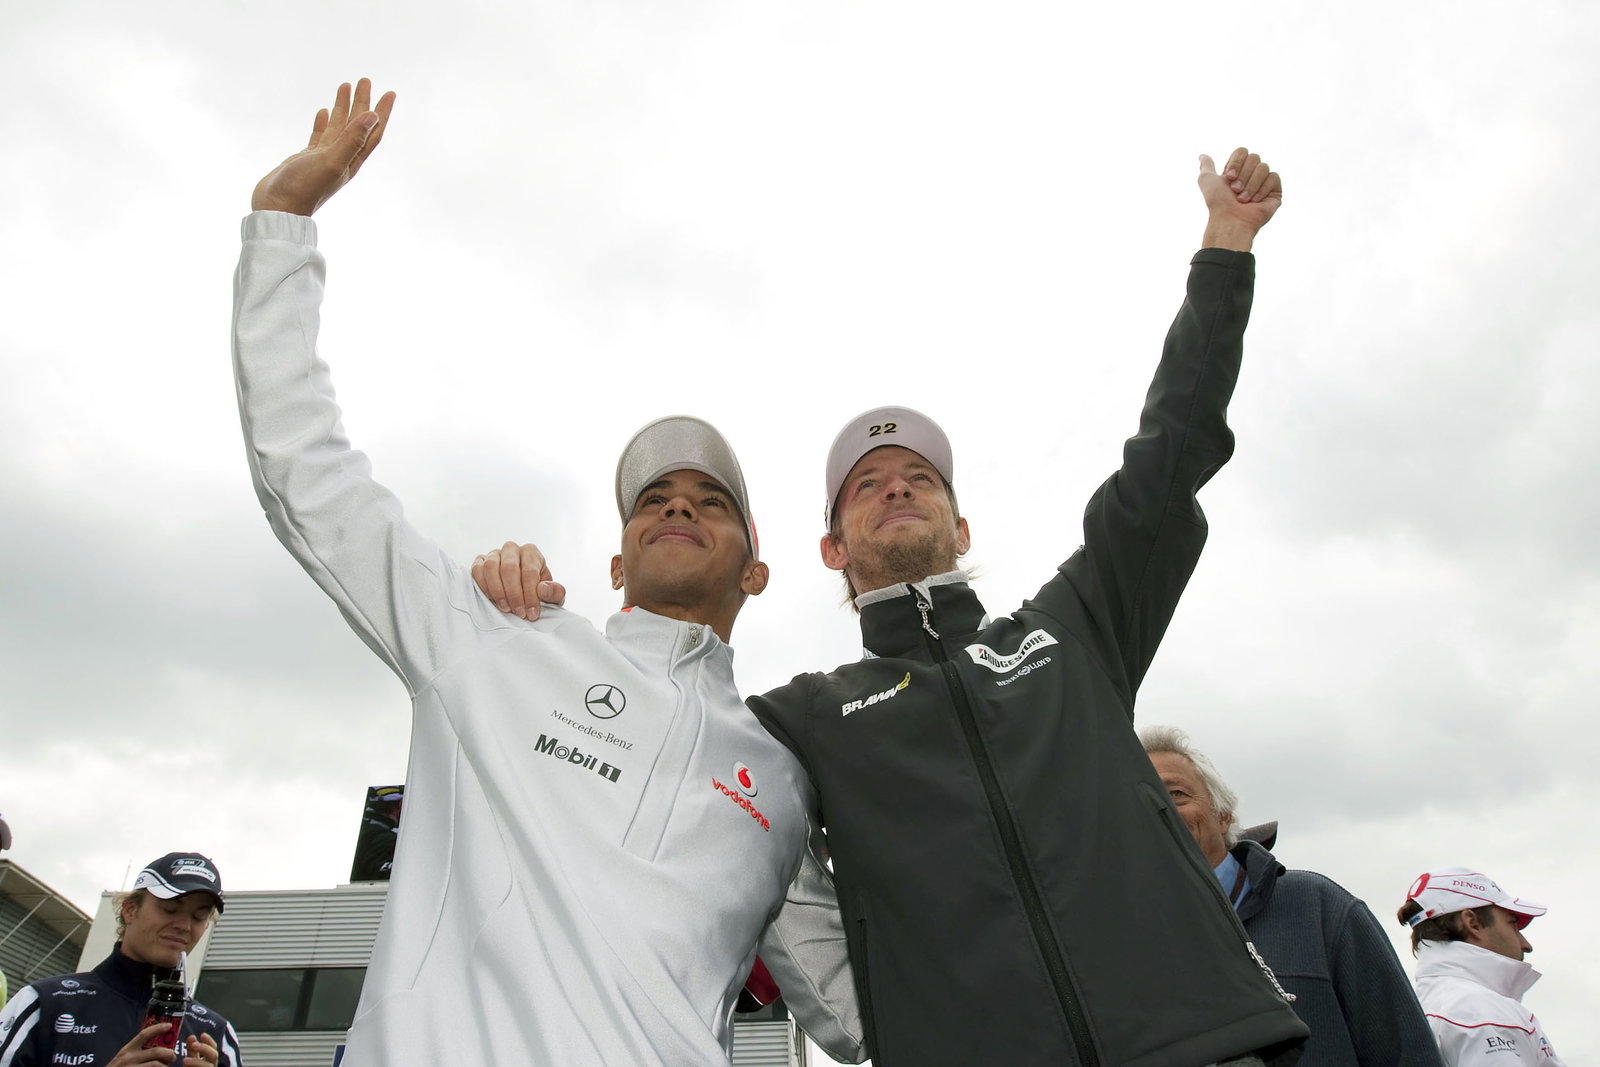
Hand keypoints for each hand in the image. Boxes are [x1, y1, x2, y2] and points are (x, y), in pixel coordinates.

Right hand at [106, 1023, 178, 1064]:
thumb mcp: (124, 1057)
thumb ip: (137, 1050)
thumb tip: (158, 1044)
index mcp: (127, 1050)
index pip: (144, 1034)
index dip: (158, 1028)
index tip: (169, 1025)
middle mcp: (129, 1058)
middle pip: (156, 1051)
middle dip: (169, 1053)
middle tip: (172, 1057)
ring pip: (157, 1064)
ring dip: (165, 1066)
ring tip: (166, 1066)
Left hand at [182, 1033, 220, 1066]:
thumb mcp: (190, 1060)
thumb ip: (191, 1050)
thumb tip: (191, 1036)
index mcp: (210, 1059)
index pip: (214, 1048)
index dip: (209, 1041)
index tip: (201, 1035)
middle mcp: (212, 1065)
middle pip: (214, 1055)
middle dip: (204, 1048)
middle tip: (193, 1044)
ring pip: (209, 1066)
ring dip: (197, 1062)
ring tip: (184, 1060)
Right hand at [251, 78, 396, 215]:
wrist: (277, 208)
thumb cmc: (304, 188)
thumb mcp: (332, 161)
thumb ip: (352, 139)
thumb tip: (373, 116)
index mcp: (352, 160)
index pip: (373, 132)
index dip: (382, 113)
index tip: (390, 93)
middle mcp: (341, 158)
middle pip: (357, 125)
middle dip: (363, 102)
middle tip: (365, 80)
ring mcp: (324, 158)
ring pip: (338, 127)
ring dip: (343, 108)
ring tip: (345, 86)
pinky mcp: (307, 159)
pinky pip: (319, 136)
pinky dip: (323, 122)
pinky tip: (323, 111)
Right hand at [472, 542, 566, 619]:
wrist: (522, 593)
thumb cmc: (539, 592)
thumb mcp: (553, 595)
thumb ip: (555, 592)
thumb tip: (543, 588)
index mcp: (531, 552)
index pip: (530, 571)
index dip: (530, 594)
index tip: (532, 613)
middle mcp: (512, 549)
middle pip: (509, 568)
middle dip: (514, 594)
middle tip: (519, 613)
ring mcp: (494, 554)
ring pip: (491, 567)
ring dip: (498, 591)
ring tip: (506, 609)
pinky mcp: (480, 562)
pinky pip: (477, 570)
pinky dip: (483, 586)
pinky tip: (492, 600)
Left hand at [1197, 147, 1281, 250]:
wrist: (1230, 220)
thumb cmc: (1217, 203)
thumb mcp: (1206, 180)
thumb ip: (1206, 166)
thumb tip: (1203, 155)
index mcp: (1237, 171)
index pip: (1242, 151)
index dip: (1236, 162)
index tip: (1228, 177)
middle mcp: (1251, 175)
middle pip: (1254, 157)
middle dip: (1243, 174)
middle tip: (1235, 190)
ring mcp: (1263, 183)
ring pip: (1264, 167)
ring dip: (1251, 184)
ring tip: (1243, 199)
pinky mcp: (1275, 192)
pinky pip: (1274, 177)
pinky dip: (1262, 189)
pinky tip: (1255, 201)